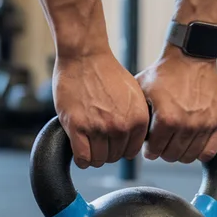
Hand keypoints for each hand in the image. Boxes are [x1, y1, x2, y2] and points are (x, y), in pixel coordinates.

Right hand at [53, 52, 149, 168]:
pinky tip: (79, 149)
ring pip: (98, 160)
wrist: (85, 56)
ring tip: (88, 142)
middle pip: (114, 157)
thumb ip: (136, 118)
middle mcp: (121, 126)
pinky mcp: (77, 127)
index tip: (112, 142)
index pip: (131, 152)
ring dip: (92, 155)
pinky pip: (82, 158)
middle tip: (97, 138)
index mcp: (138, 120)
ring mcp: (99, 128)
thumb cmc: (107, 72)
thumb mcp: (134, 95)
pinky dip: (81, 159)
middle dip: (106, 150)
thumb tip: (134, 140)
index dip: (120, 148)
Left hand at [137, 46, 216, 163]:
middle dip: (163, 151)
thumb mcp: (141, 90)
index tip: (149, 146)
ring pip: (189, 157)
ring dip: (180, 152)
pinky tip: (193, 143)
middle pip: (171, 156)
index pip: (154, 152)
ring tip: (176, 141)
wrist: (191, 56)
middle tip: (162, 141)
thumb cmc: (165, 72)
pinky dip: (200, 152)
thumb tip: (129, 135)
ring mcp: (205, 124)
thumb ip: (136, 114)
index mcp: (167, 119)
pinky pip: (209, 151)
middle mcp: (187, 124)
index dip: (148, 150)